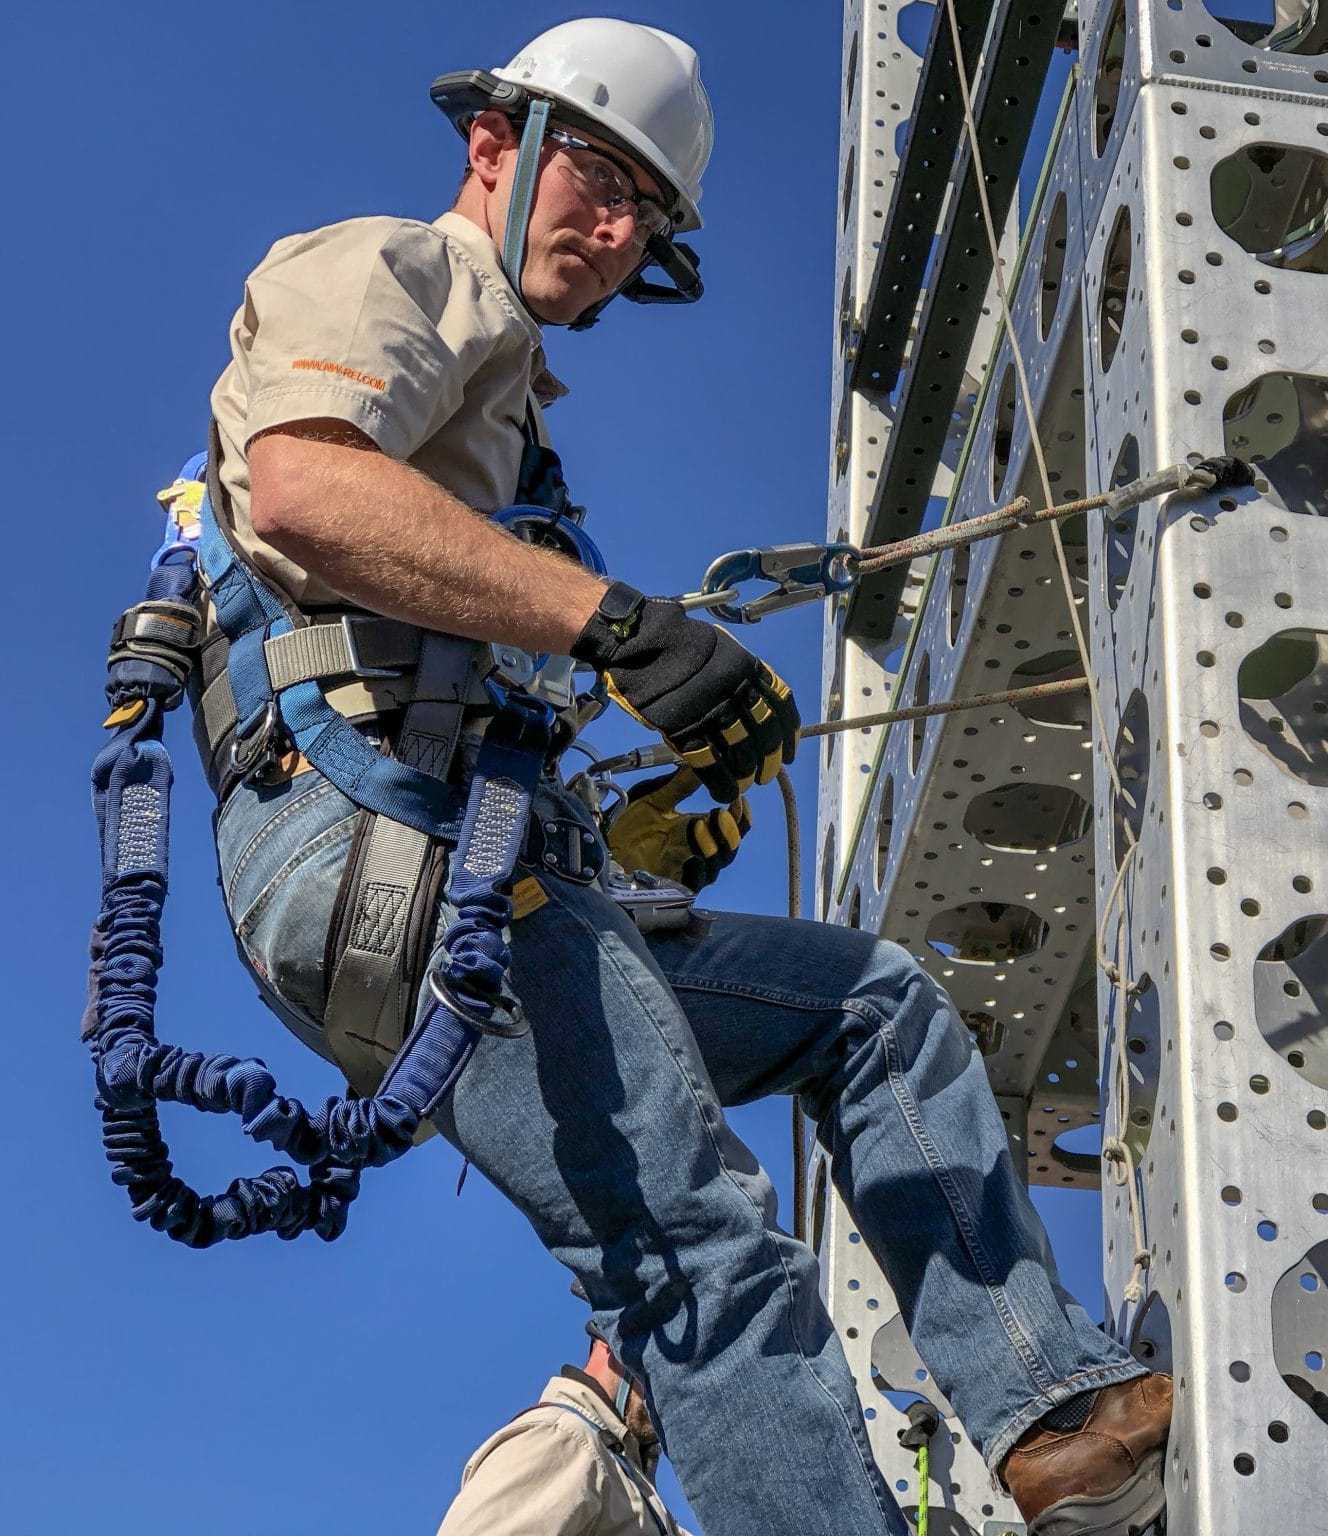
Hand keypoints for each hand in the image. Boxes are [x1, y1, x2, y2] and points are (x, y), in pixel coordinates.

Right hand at [572, 582, 799, 801]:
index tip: (790, 752)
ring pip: (741, 754)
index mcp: (748, 669)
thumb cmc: (678, 643)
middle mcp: (735, 692)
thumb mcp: (722, 650)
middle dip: (770, 761)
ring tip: (745, 785)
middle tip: (766, 774)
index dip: (789, 736)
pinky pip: (710, 764)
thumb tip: (755, 710)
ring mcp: (710, 712)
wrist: (641, 642)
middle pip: (765, 736)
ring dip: (746, 776)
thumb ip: (740, 678)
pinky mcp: (684, 730)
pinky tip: (725, 792)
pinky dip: (721, 783)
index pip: (781, 708)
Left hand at [607, 768, 750, 892]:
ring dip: (713, 847)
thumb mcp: (655, 800)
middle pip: (729, 847)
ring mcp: (687, 868)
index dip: (739, 815)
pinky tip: (694, 860)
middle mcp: (697, 849)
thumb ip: (680, 785)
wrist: (600, 845)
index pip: (730, 824)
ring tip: (700, 827)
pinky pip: (694, 884)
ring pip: (715, 865)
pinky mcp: (672, 886)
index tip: (739, 799)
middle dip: (731, 832)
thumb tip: (701, 762)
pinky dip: (697, 872)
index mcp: (697, 827)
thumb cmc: (628, 823)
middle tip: (723, 814)